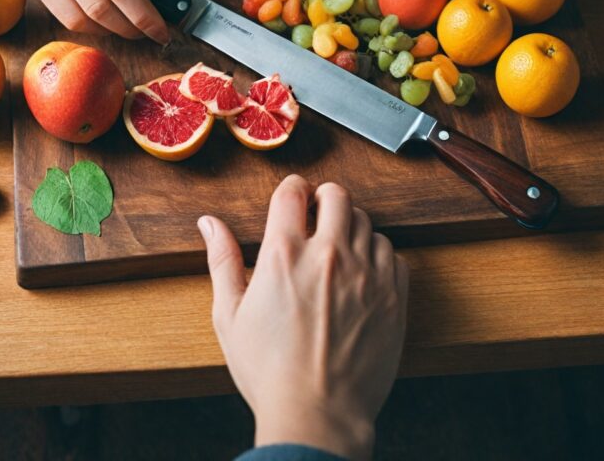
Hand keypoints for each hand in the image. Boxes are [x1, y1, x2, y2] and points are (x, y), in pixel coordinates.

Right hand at [0, 0, 179, 41]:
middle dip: (131, 29)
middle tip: (148, 30)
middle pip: (102, 10)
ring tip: (127, 24)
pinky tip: (101, 16)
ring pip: (80, 19)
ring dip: (109, 30)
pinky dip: (86, 22)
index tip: (162, 31)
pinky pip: (61, 14)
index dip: (145, 17)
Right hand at [197, 176, 408, 460]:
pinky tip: (363, 273)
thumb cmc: (269, 371)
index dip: (292, 189)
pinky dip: (378, 255)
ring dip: (352, 228)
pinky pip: (393, 253)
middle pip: (338, 195)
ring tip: (339, 250)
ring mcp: (366, 273)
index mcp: (284, 254)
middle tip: (319, 214)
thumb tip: (209, 224)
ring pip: (368, 222)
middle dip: (325, 198)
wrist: (317, 414)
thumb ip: (222, 261)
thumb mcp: (229, 315)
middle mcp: (329, 254)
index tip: (293, 197)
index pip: (293, 191)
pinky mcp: (393, 295)